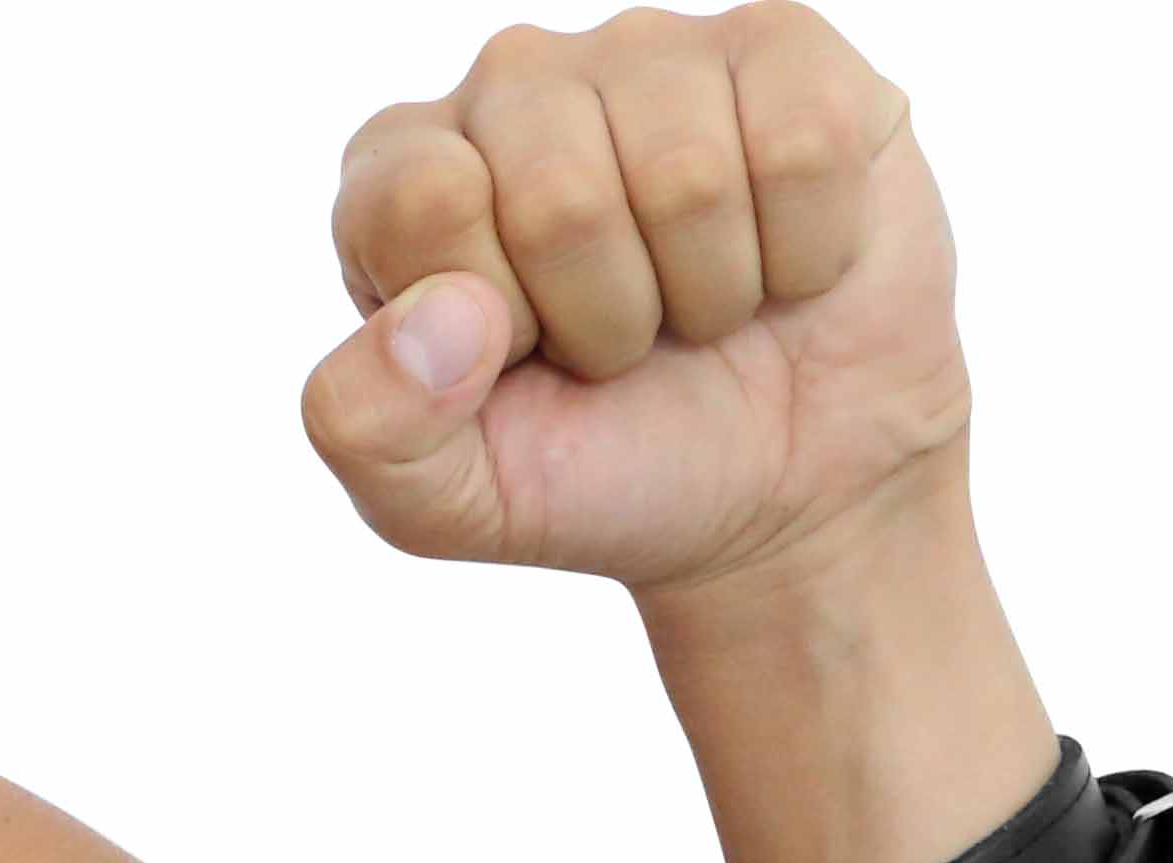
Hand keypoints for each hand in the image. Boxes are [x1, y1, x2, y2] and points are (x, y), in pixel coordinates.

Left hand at [298, 7, 969, 601]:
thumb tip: (437, 314)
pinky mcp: (782, 50)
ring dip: (710, 292)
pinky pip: (804, 145)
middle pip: (560, 196)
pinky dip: (805, 250)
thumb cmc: (599, 469)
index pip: (423, 200)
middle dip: (606, 319)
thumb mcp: (443, 502)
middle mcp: (512, 87)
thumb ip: (367, 427)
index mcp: (403, 180)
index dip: (495, 313)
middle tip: (622, 343)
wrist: (781, 481)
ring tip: (697, 306)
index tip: (520, 354)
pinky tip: (781, 260)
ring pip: (689, 176)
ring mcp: (647, 55)